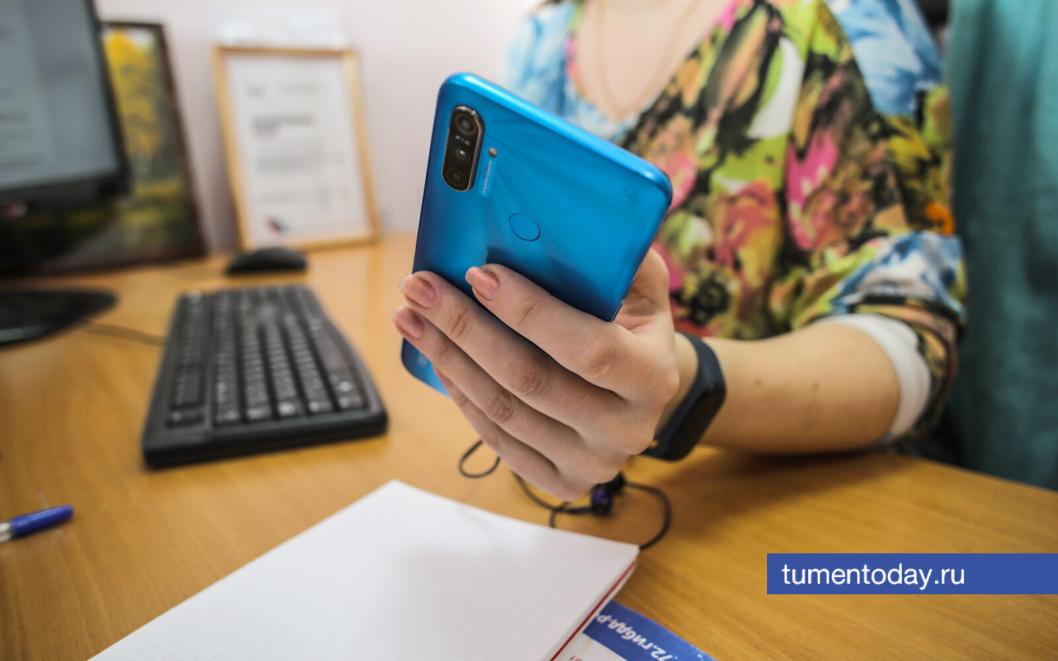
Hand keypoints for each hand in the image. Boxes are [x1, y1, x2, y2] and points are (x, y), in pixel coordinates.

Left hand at [392, 250, 679, 500]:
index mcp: (654, 375)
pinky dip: (460, 393)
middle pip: (530, 380)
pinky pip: (496, 439)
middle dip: (465, 328)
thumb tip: (560, 214)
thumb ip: (615, 254)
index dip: (529, 313)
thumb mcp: (642, 285)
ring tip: (412, 315)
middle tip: (421, 288)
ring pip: (503, 410)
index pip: (588, 348)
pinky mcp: (561, 482)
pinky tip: (437, 356)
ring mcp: (592, 463)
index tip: (480, 273)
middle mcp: (627, 429)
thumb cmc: (633, 324)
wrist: (643, 391)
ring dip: (448, 357)